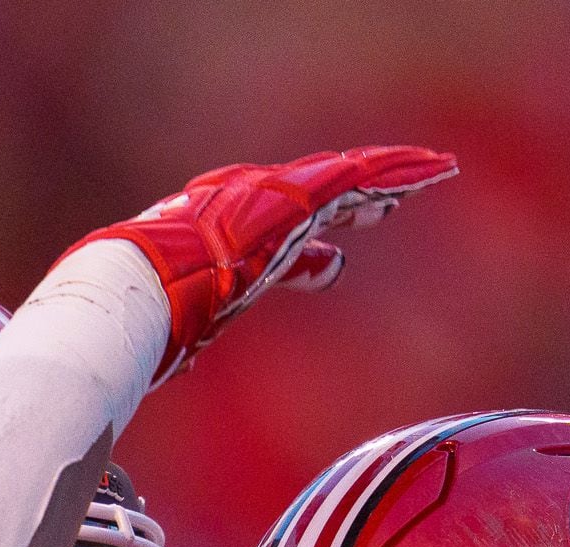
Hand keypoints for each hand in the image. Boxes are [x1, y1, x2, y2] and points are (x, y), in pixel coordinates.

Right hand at [73, 145, 457, 380]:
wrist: (134, 288)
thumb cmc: (144, 318)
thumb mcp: (188, 325)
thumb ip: (199, 334)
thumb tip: (196, 354)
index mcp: (229, 243)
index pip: (284, 239)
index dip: (317, 244)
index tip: (342, 251)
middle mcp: (251, 211)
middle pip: (323, 199)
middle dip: (364, 197)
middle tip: (404, 196)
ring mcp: (271, 201)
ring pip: (345, 181)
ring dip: (390, 174)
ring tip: (435, 169)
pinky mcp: (290, 202)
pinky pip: (352, 183)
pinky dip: (390, 174)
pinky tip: (426, 171)